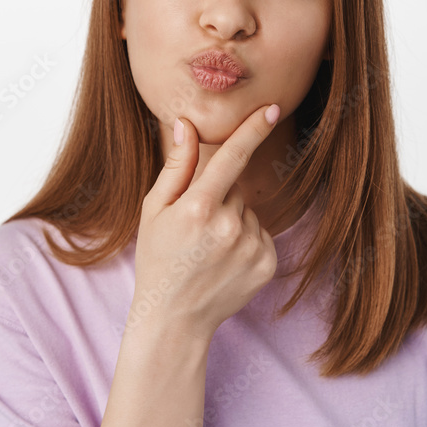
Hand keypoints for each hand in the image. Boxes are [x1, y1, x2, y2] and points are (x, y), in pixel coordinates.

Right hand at [130, 104, 280, 341]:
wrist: (174, 317)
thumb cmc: (157, 258)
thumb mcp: (154, 210)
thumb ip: (176, 166)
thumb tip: (186, 124)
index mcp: (198, 208)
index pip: (232, 157)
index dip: (252, 130)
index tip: (272, 108)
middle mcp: (229, 226)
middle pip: (236, 187)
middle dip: (219, 196)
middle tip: (195, 226)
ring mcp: (251, 247)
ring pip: (249, 211)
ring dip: (232, 220)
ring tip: (208, 247)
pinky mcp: (267, 264)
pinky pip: (261, 234)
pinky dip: (246, 240)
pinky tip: (224, 260)